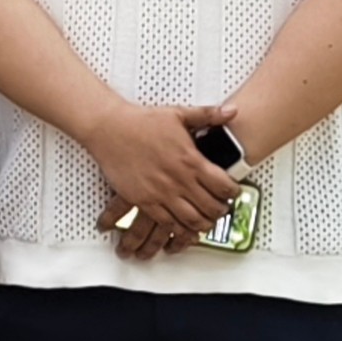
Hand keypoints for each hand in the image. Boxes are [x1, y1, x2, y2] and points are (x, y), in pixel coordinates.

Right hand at [84, 101, 239, 252]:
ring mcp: (161, 193)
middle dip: (221, 211)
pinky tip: (182, 227)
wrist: (108, 128)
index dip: (233, 192)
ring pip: (192, 220)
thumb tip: (232, 110)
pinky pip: (167, 223)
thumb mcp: (178, 113)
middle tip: (222, 209)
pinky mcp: (143, 200)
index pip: (224, 186)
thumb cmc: (140, 121)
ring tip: (206, 221)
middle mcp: (178, 180)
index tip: (233, 192)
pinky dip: (179, 229)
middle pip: (211, 207)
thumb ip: (208, 114)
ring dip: (203, 224)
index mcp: (190, 160)